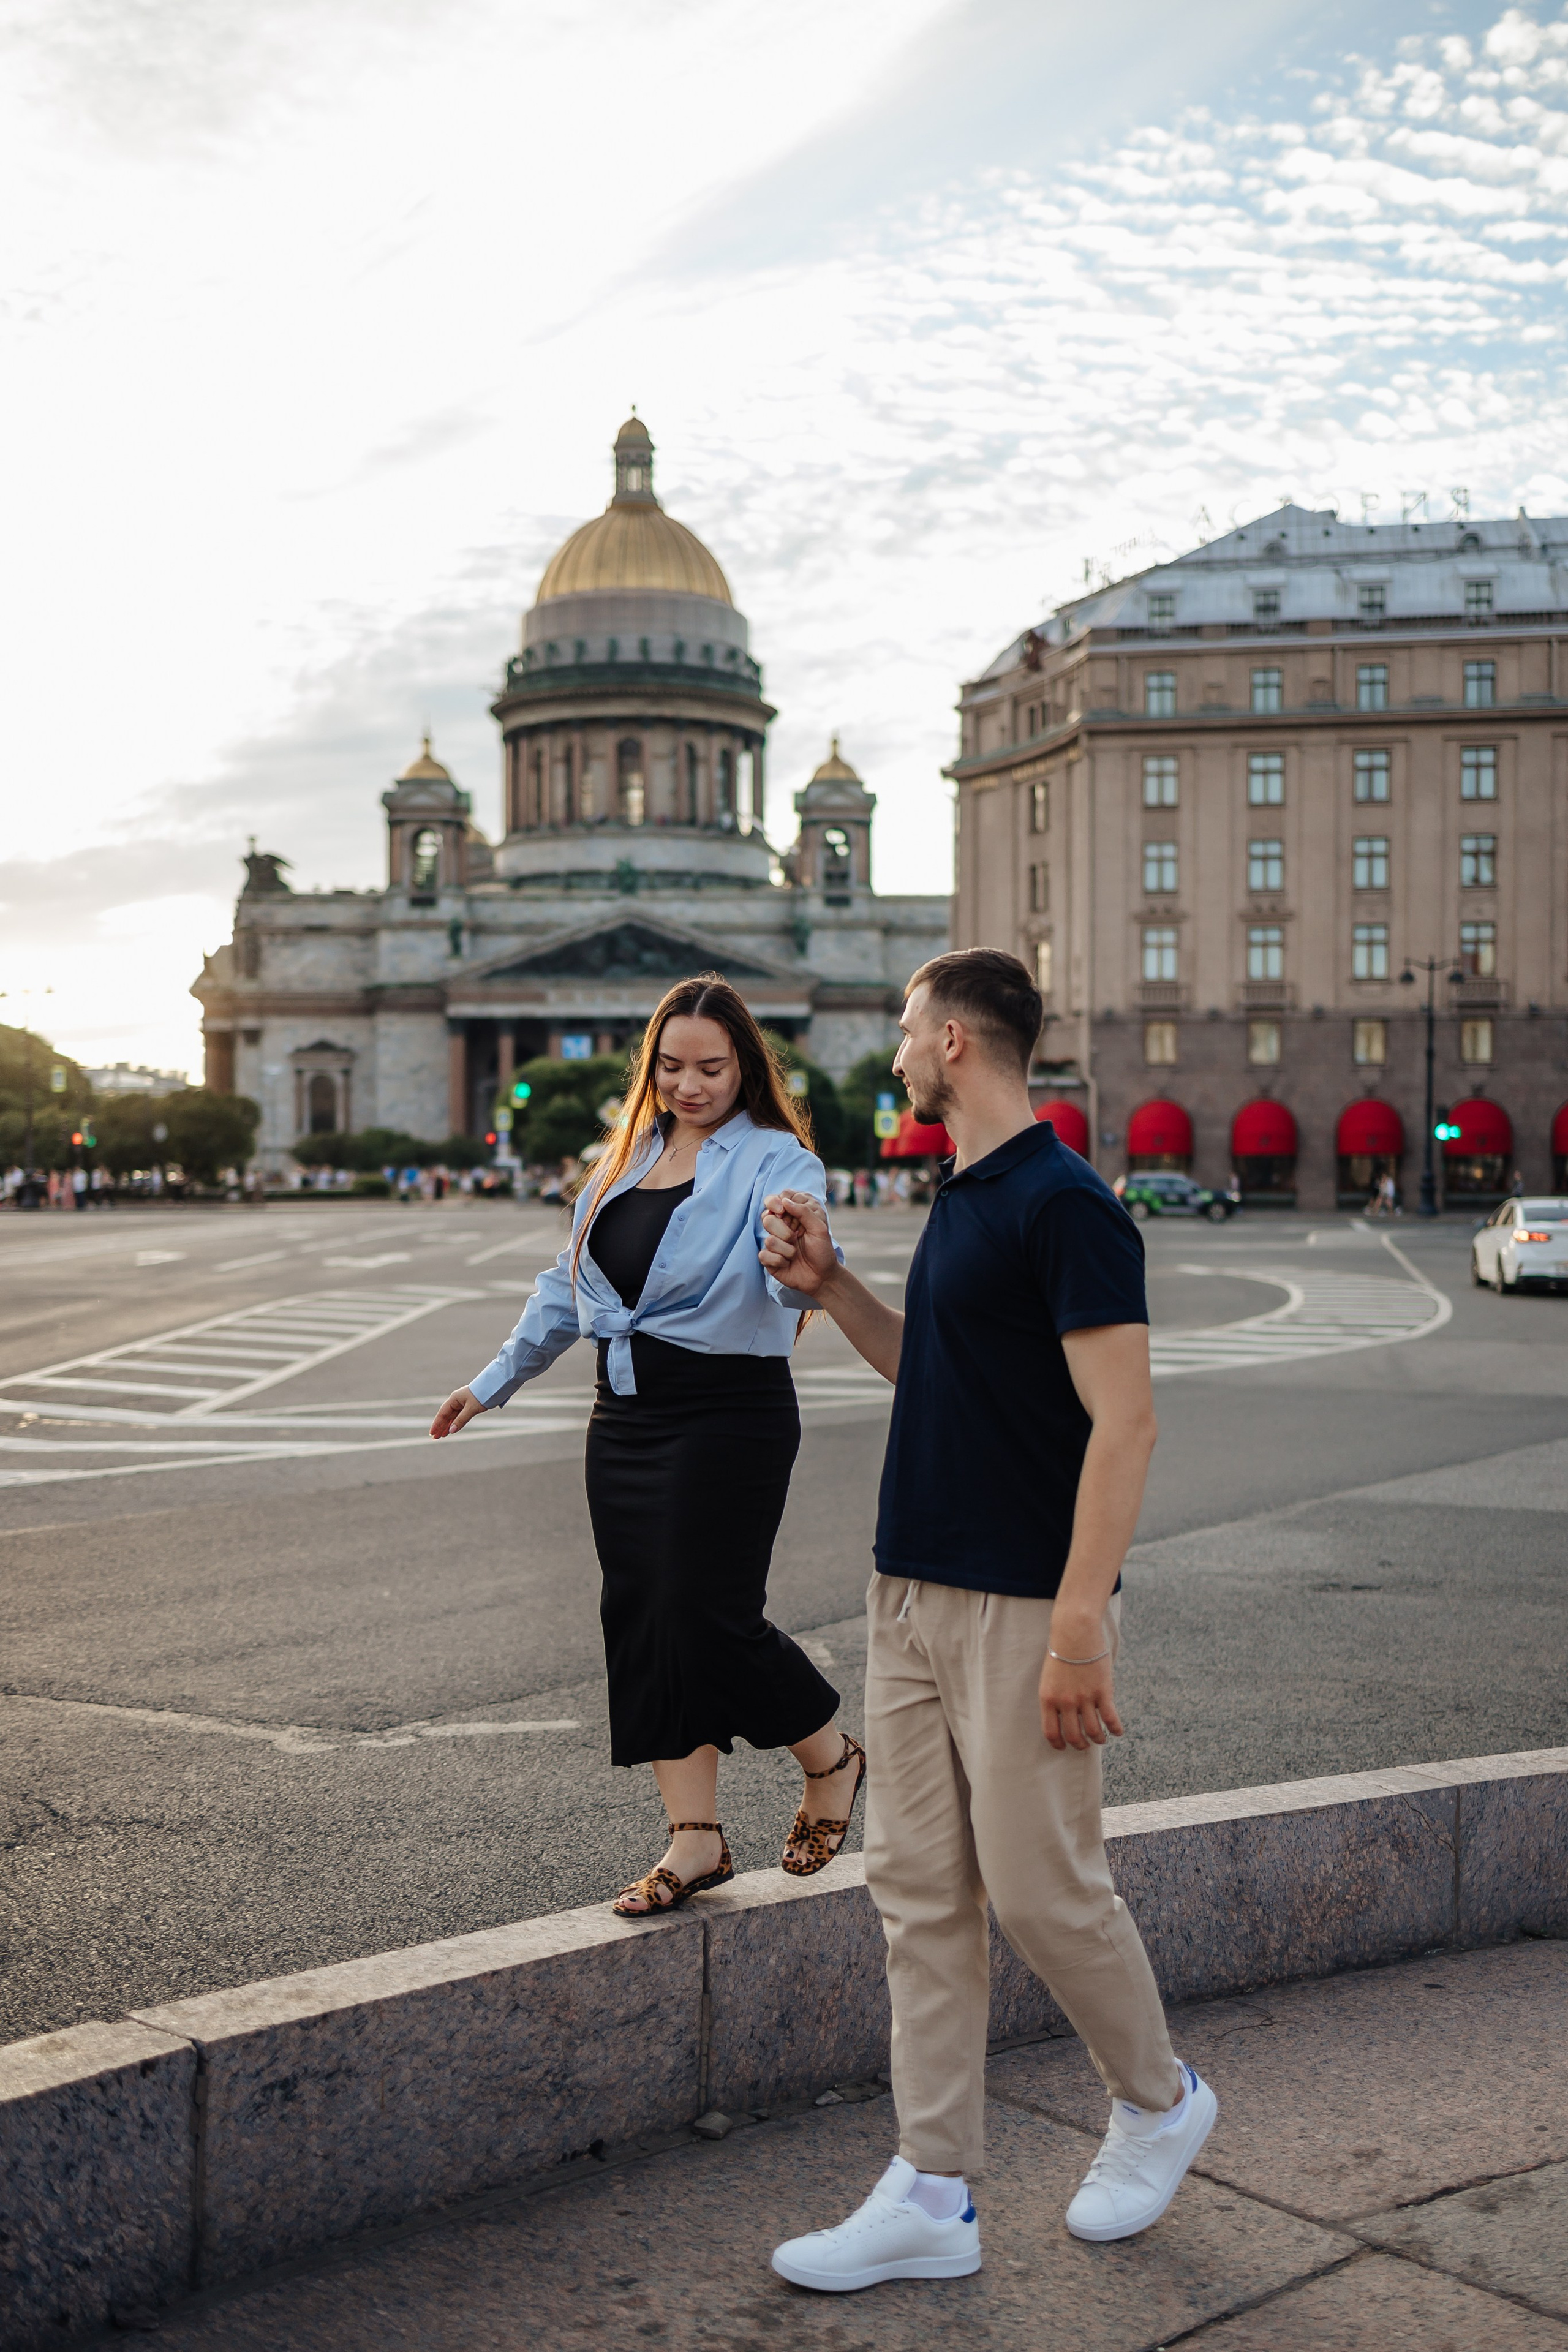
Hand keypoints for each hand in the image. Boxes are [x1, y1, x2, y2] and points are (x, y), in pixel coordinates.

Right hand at [430, 1386, 486, 1438]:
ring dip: (447, 1426)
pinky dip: (454, 1423)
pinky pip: (458, 1416)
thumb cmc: (482, 1395)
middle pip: (446, 1415)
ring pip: (452, 1417)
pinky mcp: (468, 1406)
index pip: (442, 1413)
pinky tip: (451, 1430)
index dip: (437, 1423)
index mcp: (454, 1398)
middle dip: (440, 1426)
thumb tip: (451, 1431)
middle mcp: (456, 1401)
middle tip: (435, 1438)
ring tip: (441, 1436)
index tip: (432, 1432)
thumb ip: (461, 1420)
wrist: (494, 1387)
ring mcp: (462, 1403)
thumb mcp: (471, 1409)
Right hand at [759, 1189, 837, 1295]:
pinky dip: (780, 1260)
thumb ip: (804, 1211)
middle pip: (767, 1218)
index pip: (775, 1200)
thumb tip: (784, 1200)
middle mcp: (780, 1227)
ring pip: (768, 1239)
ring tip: (796, 1253)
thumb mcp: (820, 1228)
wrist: (822, 1277)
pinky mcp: (769, 1259)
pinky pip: (764, 1255)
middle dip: (784, 1230)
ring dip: (787, 1249)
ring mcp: (773, 1243)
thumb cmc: (822, 1250)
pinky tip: (788, 1263)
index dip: (775, 1203)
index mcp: (792, 1216)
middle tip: (796, 1236)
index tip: (782, 1210)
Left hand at [1039, 1635, 1124, 1751]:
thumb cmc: (1061, 1651)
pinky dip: (1115, 1729)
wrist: (1075, 1631)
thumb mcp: (1049, 1677)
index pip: (1051, 1732)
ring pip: (1093, 1731)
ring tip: (1101, 1739)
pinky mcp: (1102, 1691)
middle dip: (1080, 1745)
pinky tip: (1117, 1732)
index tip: (1063, 1747)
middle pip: (1074, 1735)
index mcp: (1048, 1698)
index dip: (1058, 1744)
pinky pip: (1110, 1718)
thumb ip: (1055, 1697)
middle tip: (1084, 1745)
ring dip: (1098, 1739)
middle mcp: (1065, 1702)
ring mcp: (1085, 1698)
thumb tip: (1064, 1715)